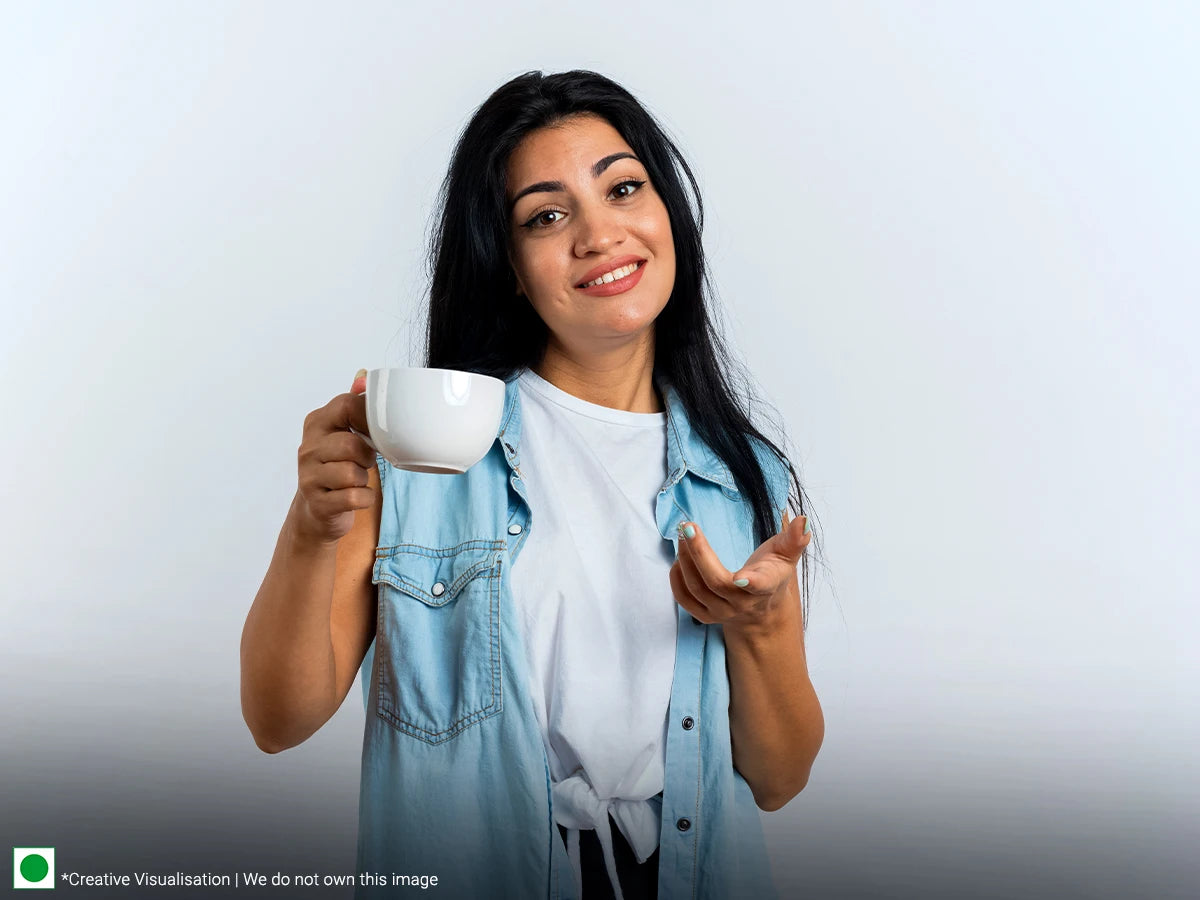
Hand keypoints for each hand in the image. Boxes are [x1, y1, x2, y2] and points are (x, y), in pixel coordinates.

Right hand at [290, 369, 375, 546]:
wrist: (317, 510)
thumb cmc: (336, 466)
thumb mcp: (342, 432)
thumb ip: (353, 405)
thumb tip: (363, 376)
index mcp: (316, 423)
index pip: (347, 406)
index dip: (369, 418)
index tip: (375, 431)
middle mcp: (307, 448)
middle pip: (352, 444)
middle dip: (367, 455)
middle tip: (363, 461)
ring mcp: (308, 477)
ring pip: (353, 473)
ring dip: (364, 478)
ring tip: (356, 479)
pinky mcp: (318, 503)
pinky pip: (354, 497)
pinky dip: (364, 498)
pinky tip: (356, 495)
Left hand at [668, 510, 810, 634]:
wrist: (761, 611)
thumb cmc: (772, 574)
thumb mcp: (786, 556)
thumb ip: (794, 539)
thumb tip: (802, 520)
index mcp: (766, 586)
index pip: (761, 586)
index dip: (752, 582)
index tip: (741, 576)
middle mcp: (743, 603)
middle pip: (716, 582)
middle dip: (699, 553)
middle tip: (687, 527)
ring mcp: (722, 612)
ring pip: (697, 589)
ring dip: (685, 560)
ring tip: (682, 535)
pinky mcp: (706, 616)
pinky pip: (685, 600)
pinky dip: (676, 579)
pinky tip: (678, 558)